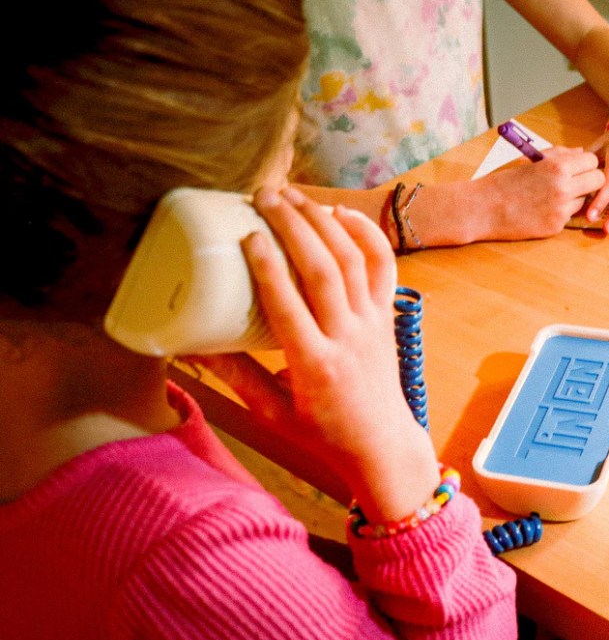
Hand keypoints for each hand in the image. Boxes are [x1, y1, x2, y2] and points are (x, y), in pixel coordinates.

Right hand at [188, 186, 437, 520]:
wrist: (381, 444)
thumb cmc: (322, 433)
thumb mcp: (271, 412)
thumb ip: (236, 375)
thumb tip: (190, 343)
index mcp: (314, 366)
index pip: (290, 306)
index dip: (268, 266)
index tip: (247, 235)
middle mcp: (348, 338)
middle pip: (324, 270)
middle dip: (294, 226)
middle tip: (264, 196)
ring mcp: (372, 324)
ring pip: (353, 261)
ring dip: (323, 221)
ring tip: (292, 195)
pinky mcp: (387, 317)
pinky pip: (383, 267)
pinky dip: (366, 235)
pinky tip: (341, 212)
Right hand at [475, 146, 603, 239]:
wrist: (483, 208)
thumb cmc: (504, 180)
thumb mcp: (530, 160)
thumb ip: (559, 155)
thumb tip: (581, 152)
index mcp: (557, 166)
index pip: (592, 162)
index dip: (586, 164)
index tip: (578, 167)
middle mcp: (564, 188)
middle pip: (599, 181)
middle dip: (590, 180)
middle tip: (576, 182)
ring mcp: (561, 210)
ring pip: (585, 201)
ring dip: (575, 198)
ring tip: (551, 196)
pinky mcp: (556, 227)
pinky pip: (569, 216)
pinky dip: (560, 212)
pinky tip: (541, 209)